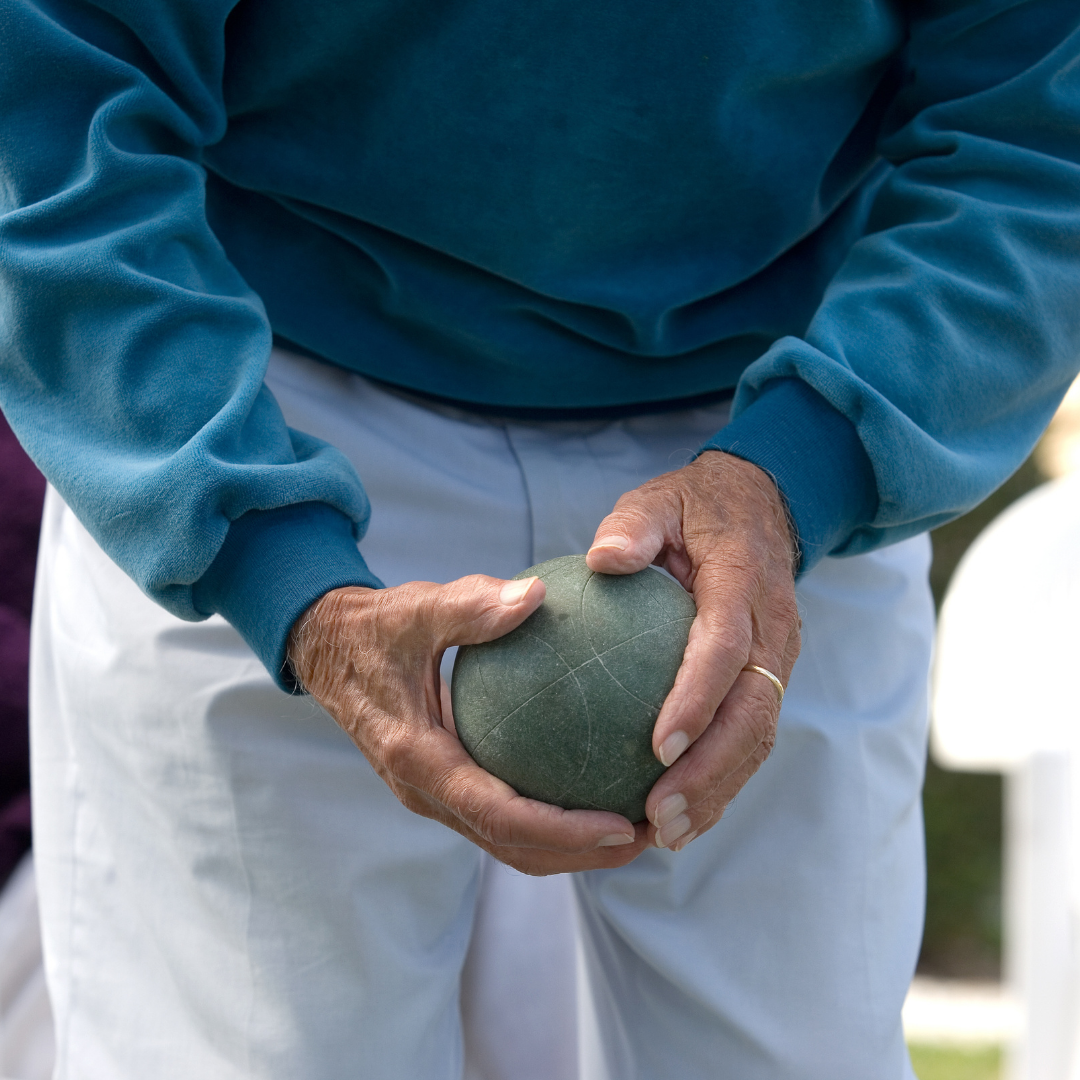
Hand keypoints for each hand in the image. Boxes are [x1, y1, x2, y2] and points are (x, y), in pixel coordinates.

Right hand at [287, 576, 650, 874]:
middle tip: (648, 836)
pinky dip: (551, 820)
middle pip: (514, 848)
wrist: (329, 651)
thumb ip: (469, 606)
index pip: (499, 816)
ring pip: (510, 844)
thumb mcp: (413, 609)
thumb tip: (536, 596)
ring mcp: (435, 795)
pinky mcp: (445, 785)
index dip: (563, 831)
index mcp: (419, 761)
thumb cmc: (374, 629)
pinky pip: (503, 816)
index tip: (622, 825)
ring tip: (637, 828)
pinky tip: (597, 786)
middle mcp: (426, 793)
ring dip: (572, 848)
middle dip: (584, 855)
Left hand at [586, 450, 800, 851]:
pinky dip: (723, 779)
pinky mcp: (770, 680)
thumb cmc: (693, 509)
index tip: (657, 746)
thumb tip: (602, 560)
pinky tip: (680, 814)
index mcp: (744, 585)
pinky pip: (751, 735)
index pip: (727, 649)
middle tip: (660, 817)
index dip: (698, 699)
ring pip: (759, 736)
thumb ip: (633, 527)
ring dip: (719, 790)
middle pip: (753, 714)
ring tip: (668, 834)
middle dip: (711, 772)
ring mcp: (779, 660)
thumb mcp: (657, 501)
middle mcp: (774, 631)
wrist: (763, 508)